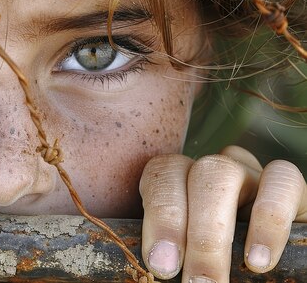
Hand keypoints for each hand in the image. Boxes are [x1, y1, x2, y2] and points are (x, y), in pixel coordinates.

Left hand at [139, 146, 306, 282]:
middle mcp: (214, 171)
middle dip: (178, 223)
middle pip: (191, 172)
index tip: (157, 263)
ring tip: (212, 280)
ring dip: (212, 228)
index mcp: (183, 180)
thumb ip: (171, 253)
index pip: (162, 171)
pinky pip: (283, 179)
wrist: (256, 266)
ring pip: (224, 170)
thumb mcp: (187, 256)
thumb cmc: (214, 267)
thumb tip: (151, 266)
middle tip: (179, 275)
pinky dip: (270, 220)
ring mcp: (251, 173)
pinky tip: (258, 261)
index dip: (158, 212)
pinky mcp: (290, 187)